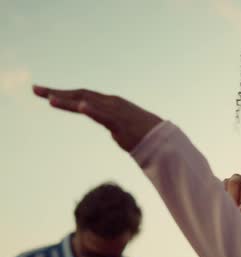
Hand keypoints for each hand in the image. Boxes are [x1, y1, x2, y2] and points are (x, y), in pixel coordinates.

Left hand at [32, 85, 161, 151]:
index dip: (63, 93)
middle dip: (56, 92)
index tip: (44, 93)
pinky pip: (103, 115)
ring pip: (87, 103)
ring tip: (48, 98)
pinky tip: (80, 107)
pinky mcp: (120, 122)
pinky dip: (92, 110)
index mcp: (110, 103)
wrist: (163, 140)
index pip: (82, 95)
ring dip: (67, 100)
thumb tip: (112, 129)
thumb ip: (113, 123)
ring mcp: (115, 111)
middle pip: (79, 95)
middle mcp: (110, 102)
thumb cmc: (143, 135)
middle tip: (35, 89)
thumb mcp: (122, 126)